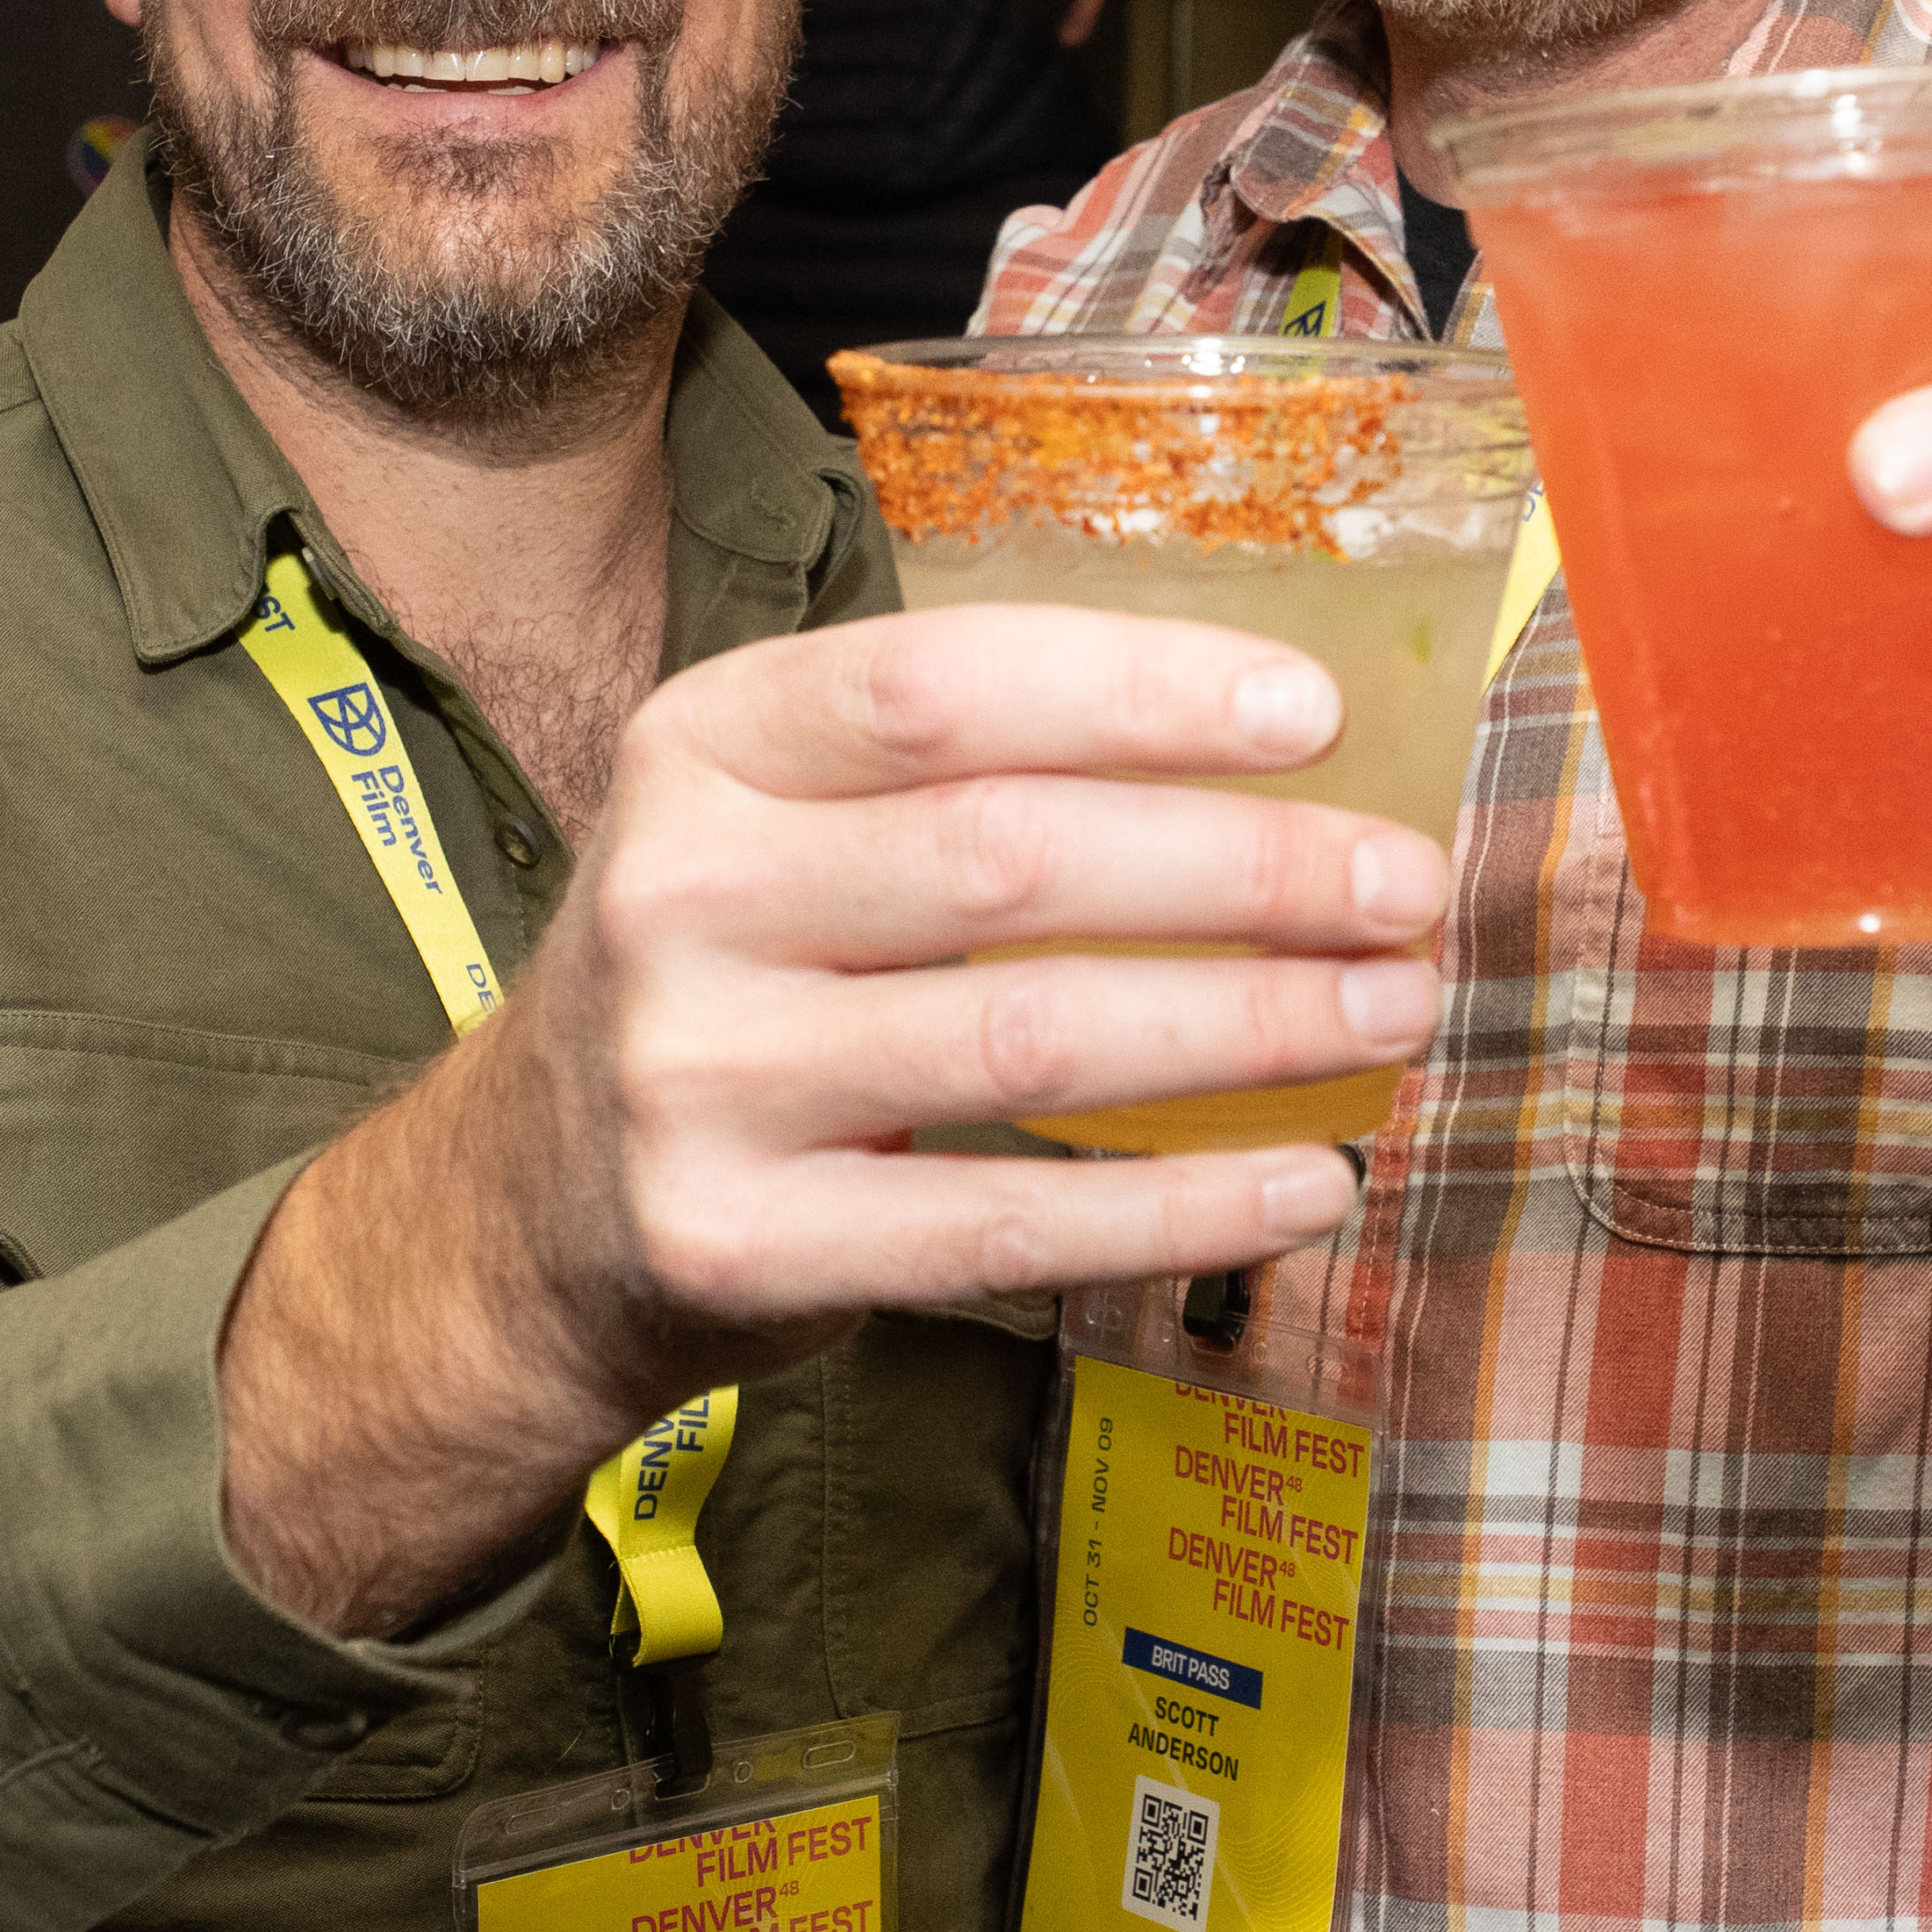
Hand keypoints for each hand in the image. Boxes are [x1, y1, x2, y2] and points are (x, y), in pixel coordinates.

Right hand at [224, 607, 1451, 1633]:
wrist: (525, 1212)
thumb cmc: (730, 978)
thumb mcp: (775, 823)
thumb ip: (963, 772)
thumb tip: (1275, 748)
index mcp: (701, 748)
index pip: (942, 687)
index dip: (1140, 691)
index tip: (1315, 711)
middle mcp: (678, 897)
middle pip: (1012, 862)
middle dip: (1245, 869)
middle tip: (1406, 887)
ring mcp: (697, 1080)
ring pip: (1028, 1040)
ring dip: (1247, 1025)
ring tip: (1393, 1010)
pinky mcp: (739, 1244)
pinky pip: (1006, 1228)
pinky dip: (1179, 1206)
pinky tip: (1304, 1182)